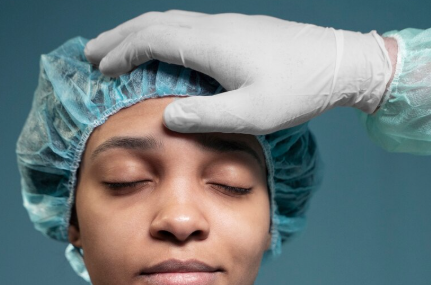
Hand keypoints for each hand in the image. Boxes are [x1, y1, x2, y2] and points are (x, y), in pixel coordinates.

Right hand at [84, 10, 393, 133]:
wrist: (339, 62)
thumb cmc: (299, 90)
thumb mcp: (253, 114)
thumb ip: (207, 116)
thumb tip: (167, 116)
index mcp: (211, 45)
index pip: (151, 40)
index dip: (121, 52)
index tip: (98, 68)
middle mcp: (213, 28)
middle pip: (154, 23)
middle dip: (119, 37)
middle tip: (90, 53)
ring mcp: (226, 25)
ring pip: (170, 21)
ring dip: (139, 33)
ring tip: (118, 48)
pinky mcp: (239, 31)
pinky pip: (187, 26)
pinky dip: (162, 35)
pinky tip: (164, 50)